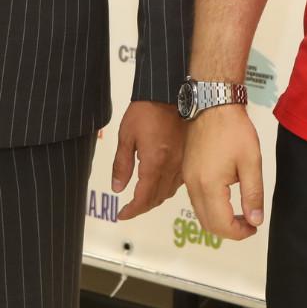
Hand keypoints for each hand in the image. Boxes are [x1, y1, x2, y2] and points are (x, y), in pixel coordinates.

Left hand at [112, 101, 185, 220]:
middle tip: (129, 209)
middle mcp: (172, 166)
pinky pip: (179, 181)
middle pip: (157, 198)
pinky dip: (167, 188)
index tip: (122, 214)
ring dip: (155, 199)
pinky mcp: (189, 156)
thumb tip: (117, 188)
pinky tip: (160, 184)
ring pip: (170, 192)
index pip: (143, 198)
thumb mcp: (126, 135)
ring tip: (142, 199)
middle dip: (141, 207)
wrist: (169, 92)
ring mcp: (183, 162)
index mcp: (155, 162)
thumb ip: (121, 165)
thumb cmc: (147, 109)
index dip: (131, 210)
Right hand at [181, 105, 262, 239]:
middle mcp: (193, 186)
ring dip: (219, 220)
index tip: (254, 227)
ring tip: (240, 213)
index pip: (221, 224)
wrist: (213, 104)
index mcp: (209, 186)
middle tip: (249, 224)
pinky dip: (211, 209)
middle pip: (208, 224)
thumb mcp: (251, 162)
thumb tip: (255, 220)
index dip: (239, 233)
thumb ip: (253, 194)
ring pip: (200, 214)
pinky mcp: (187, 172)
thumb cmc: (233, 130)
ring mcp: (188, 179)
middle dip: (229, 230)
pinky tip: (227, 199)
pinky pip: (196, 200)